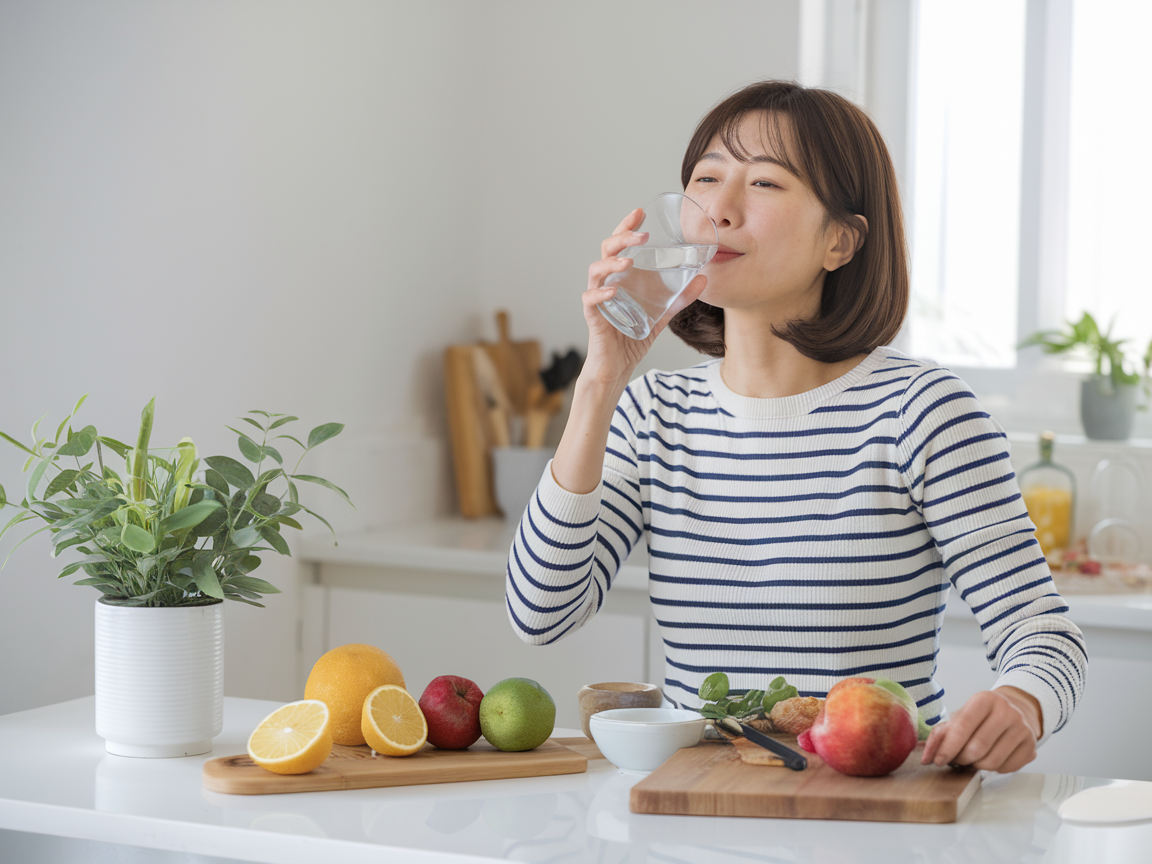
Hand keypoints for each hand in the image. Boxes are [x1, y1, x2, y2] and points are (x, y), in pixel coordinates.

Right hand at [580, 207, 707, 390]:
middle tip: (640, 234)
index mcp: (621, 278)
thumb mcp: (662, 315)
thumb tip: (702, 279)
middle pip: (606, 251)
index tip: (639, 213)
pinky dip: (601, 294)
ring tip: (628, 261)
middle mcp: (607, 283)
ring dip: (612, 263)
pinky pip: (591, 300)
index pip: (619, 245)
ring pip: (596, 271)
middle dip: (621, 238)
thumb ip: (679, 298)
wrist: (617, 368)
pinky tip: (613, 291)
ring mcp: (598, 299)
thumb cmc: (631, 338)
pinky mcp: (594, 318)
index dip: (626, 227)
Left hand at [921, 687, 1041, 772]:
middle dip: (961, 759)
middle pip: (977, 748)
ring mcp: (1023, 729)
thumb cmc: (983, 715)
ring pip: (992, 762)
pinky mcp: (1032, 746)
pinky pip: (1006, 769)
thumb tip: (927, 756)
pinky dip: (994, 769)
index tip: (937, 760)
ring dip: (976, 766)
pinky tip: (990, 757)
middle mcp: (1007, 712)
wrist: (1018, 709)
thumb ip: (941, 733)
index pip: (963, 726)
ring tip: (972, 759)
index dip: (948, 747)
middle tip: (956, 760)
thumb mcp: (962, 715)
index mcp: (985, 699)